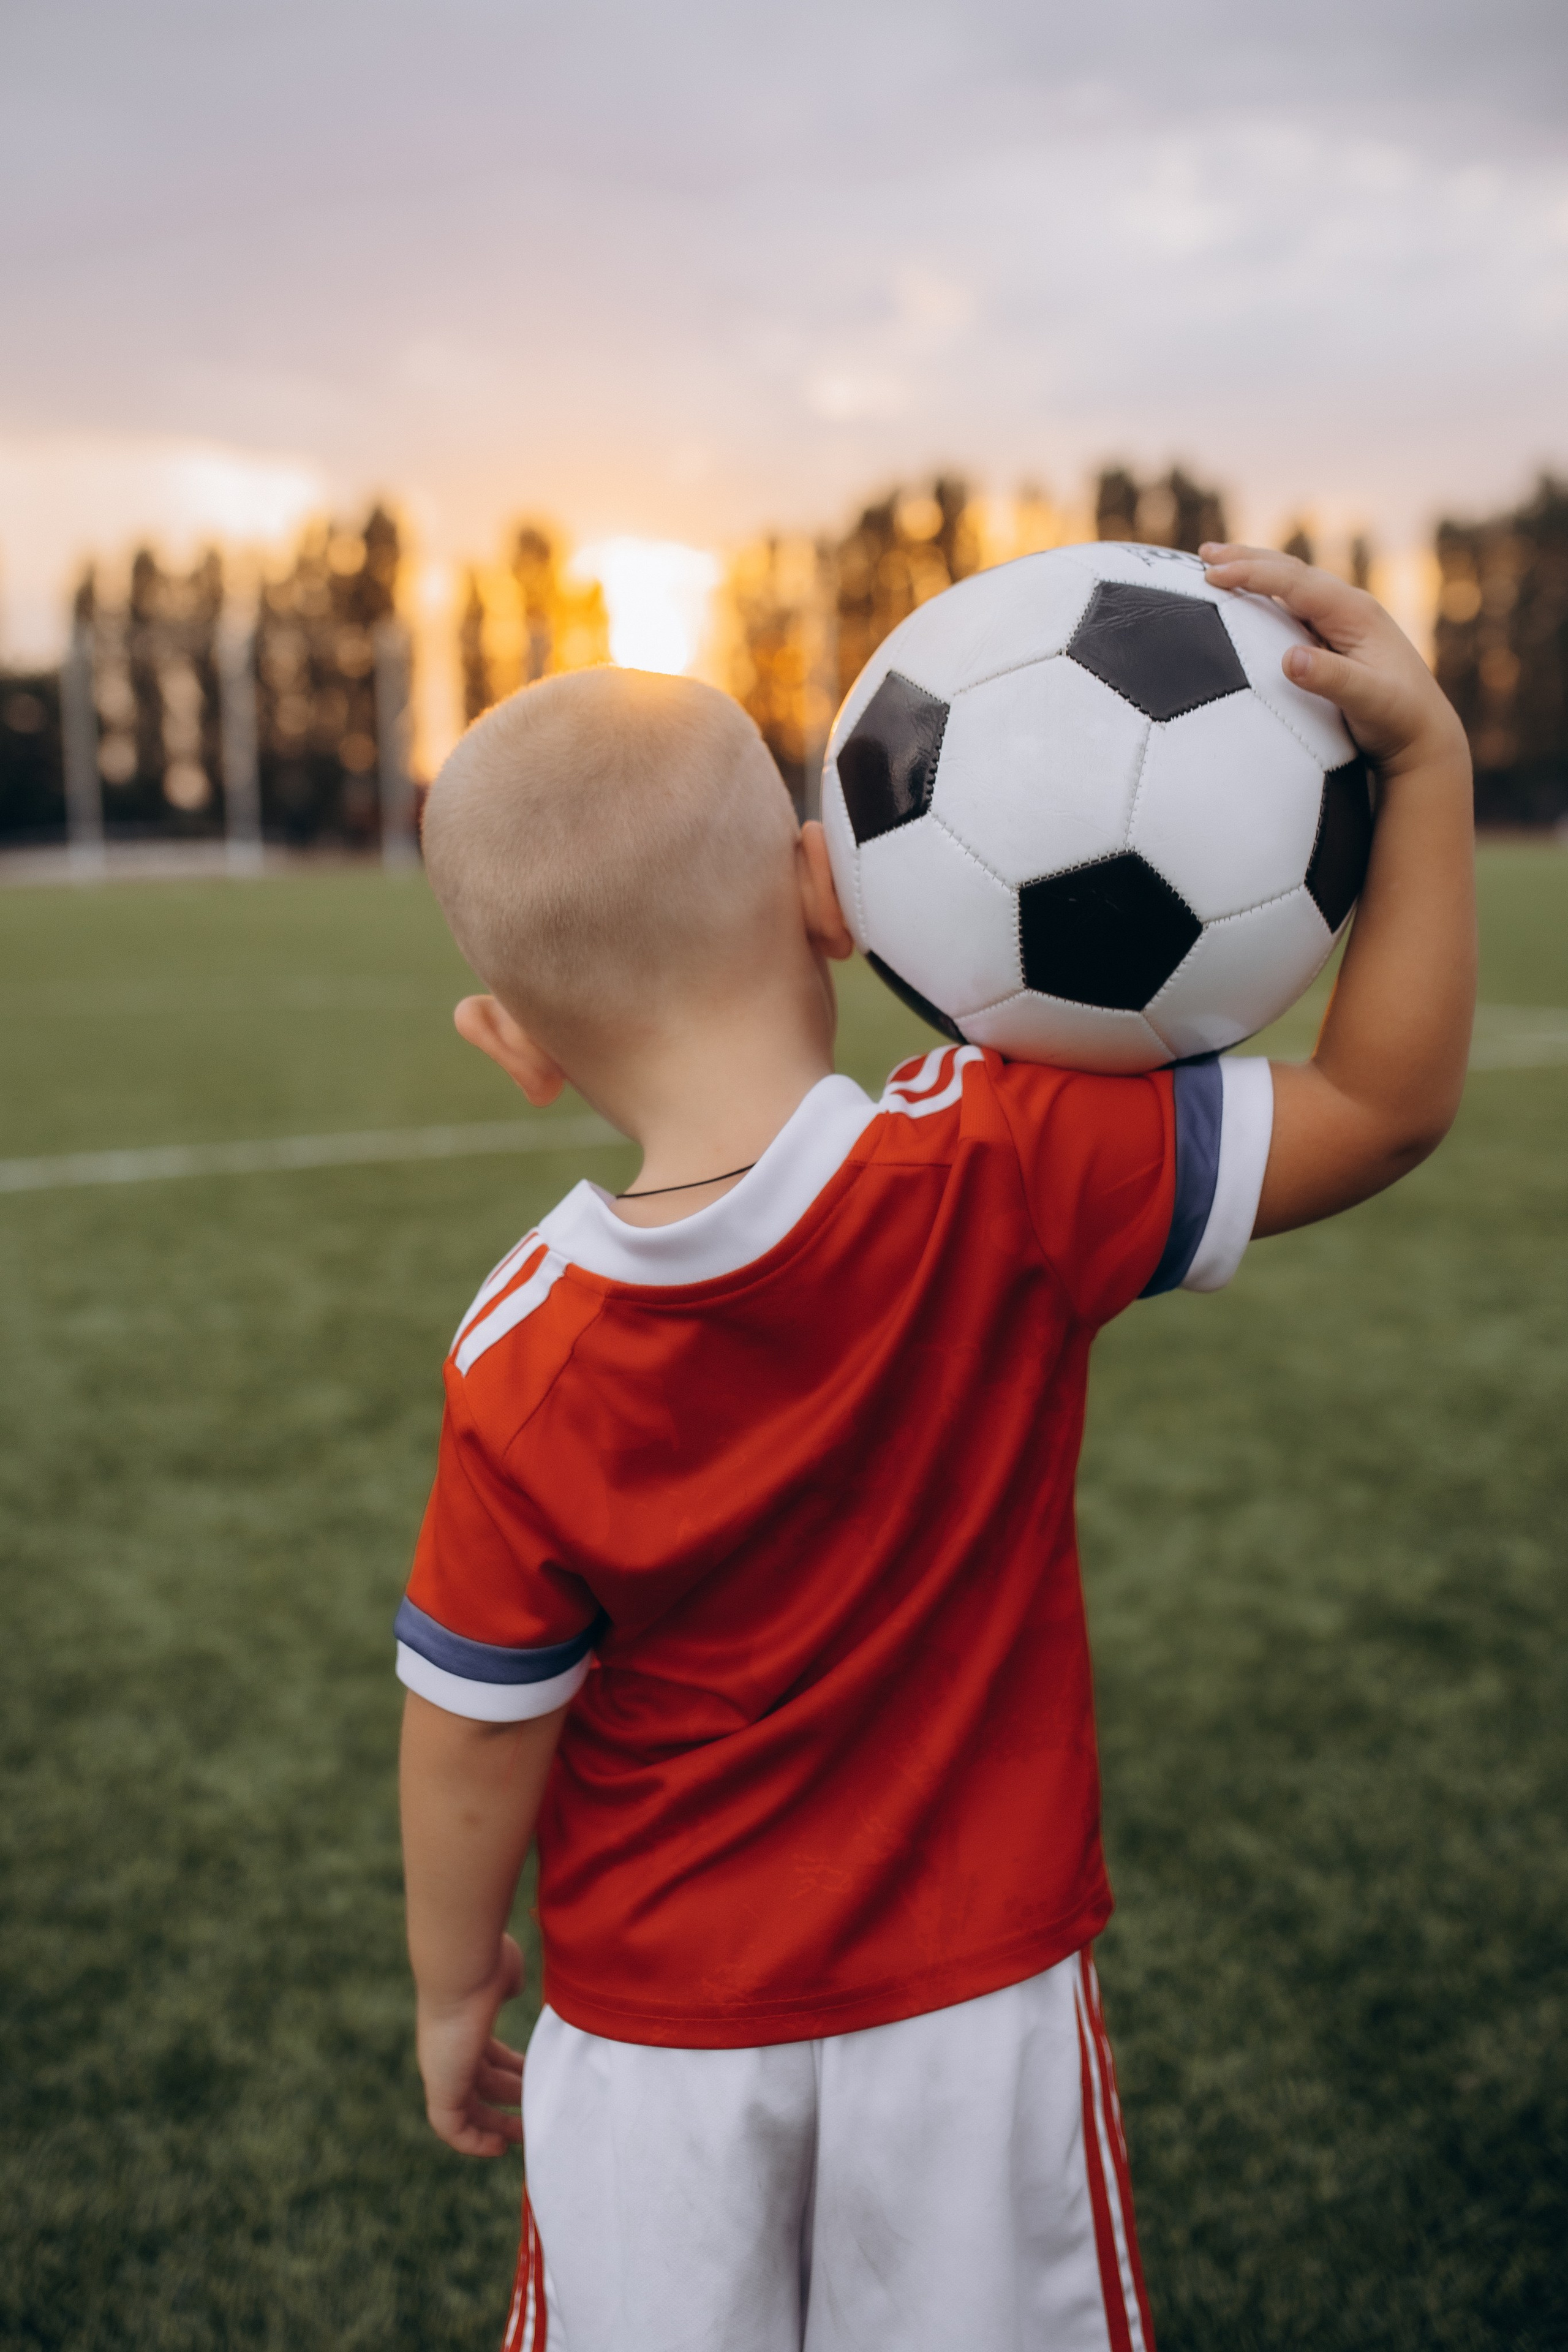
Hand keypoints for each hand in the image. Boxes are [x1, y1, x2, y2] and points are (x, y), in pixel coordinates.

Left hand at [416, 1932, 526, 2155]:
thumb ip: (508, 1984)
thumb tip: (510, 1987)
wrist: (461, 1970)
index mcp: (467, 2025)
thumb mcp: (504, 1973)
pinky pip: (453, 2129)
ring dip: (497, 2125)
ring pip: (469, 2110)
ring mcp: (445, 2071)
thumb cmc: (486, 1963)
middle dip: (509, 2101)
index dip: (510, 2071)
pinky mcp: (441, 2090)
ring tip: (525, 2136)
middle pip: (481, 2086)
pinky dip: (474, 2142)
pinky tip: (498, 2147)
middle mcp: (452, 2051)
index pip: (487, 2057)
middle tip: (535, 2116)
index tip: (532, 2081)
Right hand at [1199, 543, 1468, 779]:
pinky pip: (1294, 604)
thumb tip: (1289, 659)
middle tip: (1203, 554)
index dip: (1253, 574)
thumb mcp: (1369, 701)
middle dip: (1247, 560)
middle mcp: (1349, 608)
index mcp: (1355, 613)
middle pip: (1292, 571)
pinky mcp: (1335, 638)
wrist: (1424, 733)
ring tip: (1218, 563)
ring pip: (1292, 583)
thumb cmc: (1398, 718)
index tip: (1213, 574)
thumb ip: (1331, 679)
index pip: (1296, 582)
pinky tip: (1250, 596)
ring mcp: (1342, 621)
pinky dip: (1266, 593)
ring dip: (1254, 570)